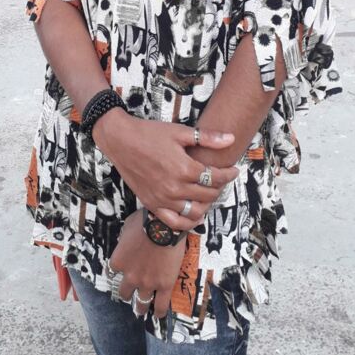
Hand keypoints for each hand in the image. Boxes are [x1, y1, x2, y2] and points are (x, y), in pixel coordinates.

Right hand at [93, 109, 238, 230]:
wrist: (120, 141)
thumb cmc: (149, 133)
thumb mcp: (179, 132)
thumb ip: (207, 138)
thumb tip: (230, 139)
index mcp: (184, 168)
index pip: (215, 177)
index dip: (228, 174)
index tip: (233, 170)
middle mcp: (175, 188)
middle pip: (208, 195)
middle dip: (219, 187)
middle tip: (221, 179)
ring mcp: (163, 199)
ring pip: (195, 212)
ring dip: (206, 204)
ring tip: (208, 194)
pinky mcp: (152, 205)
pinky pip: (175, 222)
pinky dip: (188, 222)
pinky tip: (195, 212)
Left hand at [109, 209, 185, 318]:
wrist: (163, 225)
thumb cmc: (144, 221)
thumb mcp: (127, 226)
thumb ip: (123, 238)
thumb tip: (124, 240)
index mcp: (118, 261)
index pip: (113, 271)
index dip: (119, 270)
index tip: (123, 270)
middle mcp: (130, 276)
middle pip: (124, 292)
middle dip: (127, 293)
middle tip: (131, 292)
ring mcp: (147, 283)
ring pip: (141, 303)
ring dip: (140, 306)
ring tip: (142, 308)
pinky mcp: (164, 285)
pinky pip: (160, 305)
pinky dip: (158, 311)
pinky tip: (158, 313)